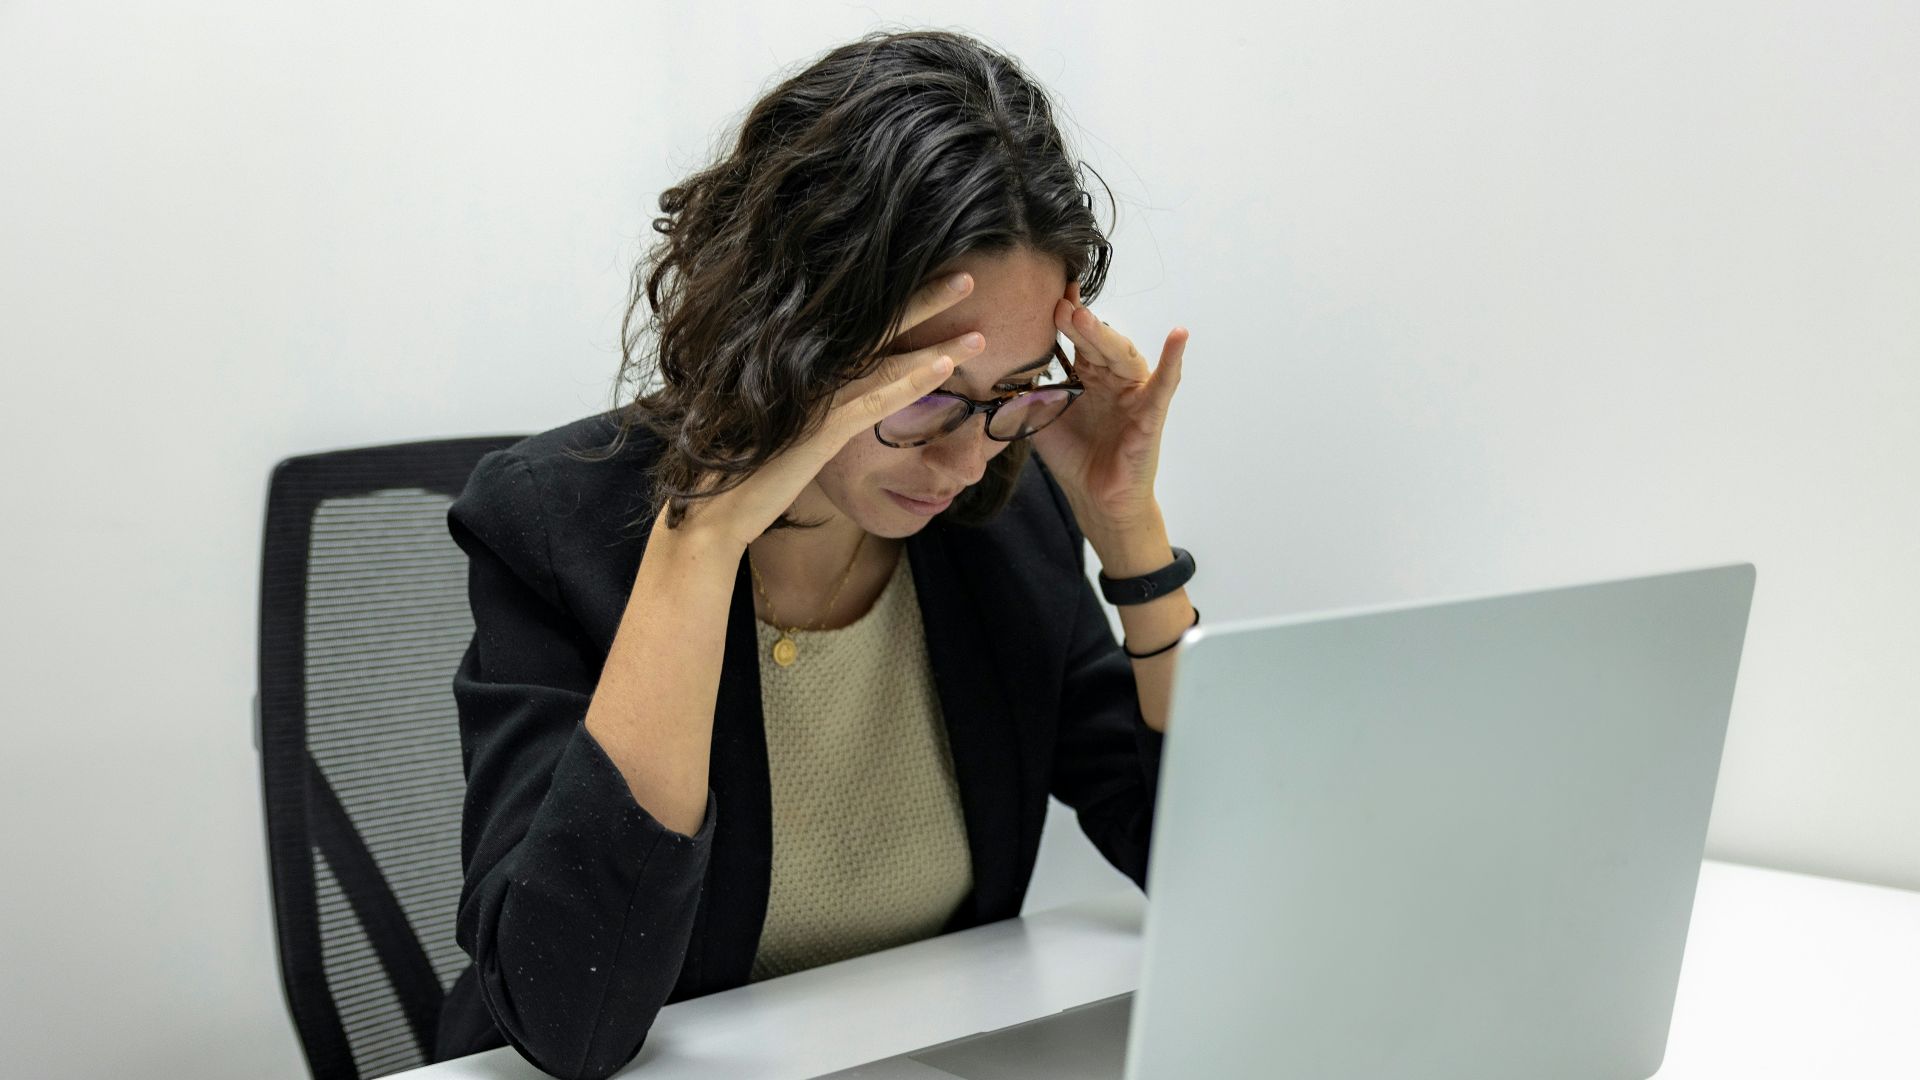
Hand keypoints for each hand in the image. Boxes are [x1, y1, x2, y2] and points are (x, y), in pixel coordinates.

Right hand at [666, 273, 985, 551]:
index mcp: (805, 367)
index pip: (863, 325)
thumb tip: (839, 392)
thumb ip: (813, 403)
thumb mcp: (786, 426)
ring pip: (886, 360)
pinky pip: (875, 401)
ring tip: (979, 331)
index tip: (936, 280)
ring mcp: (815, 397)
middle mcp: (810, 372)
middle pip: (878, 326)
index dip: (901, 301)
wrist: (712, 508)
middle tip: (968, 275)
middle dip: (925, 300)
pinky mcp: (819, 430)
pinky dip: (912, 381)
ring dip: (936, 343)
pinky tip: (946, 368)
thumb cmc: (746, 467)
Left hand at [1028, 282, 1187, 535]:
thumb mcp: (1040, 419)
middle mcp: (1112, 377)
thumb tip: (995, 366)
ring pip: (1122, 355)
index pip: (1076, 338)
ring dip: (1104, 334)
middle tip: (1057, 304)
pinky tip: (1179, 334)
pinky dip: (1174, 359)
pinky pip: (1165, 383)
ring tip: (1083, 316)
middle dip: (1076, 322)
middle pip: (1096, 342)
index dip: (1063, 316)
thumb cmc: (1073, 457)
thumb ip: (1024, 392)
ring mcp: (1134, 392)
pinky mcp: (1152, 413)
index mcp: (1087, 375)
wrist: (1094, 498)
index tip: (1046, 292)